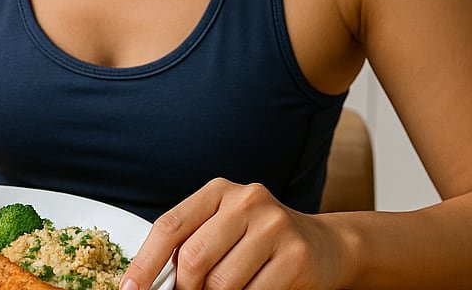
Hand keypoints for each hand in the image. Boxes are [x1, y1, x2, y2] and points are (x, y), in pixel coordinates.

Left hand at [123, 179, 351, 289]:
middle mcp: (247, 200)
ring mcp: (274, 226)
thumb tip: (149, 282)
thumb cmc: (262, 243)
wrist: (327, 247)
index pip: (170, 226)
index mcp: (219, 191)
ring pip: (221, 283)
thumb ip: (191, 245)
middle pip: (193, 259)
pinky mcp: (295, 256)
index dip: (144, 263)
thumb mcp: (225, 229)